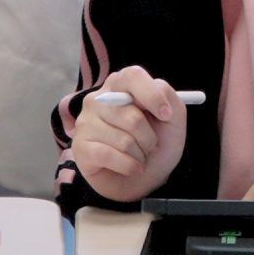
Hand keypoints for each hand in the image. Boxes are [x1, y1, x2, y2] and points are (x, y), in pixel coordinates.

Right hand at [70, 65, 191, 203]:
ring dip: (139, 154)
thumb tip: (159, 97)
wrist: (146, 177)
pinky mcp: (80, 147)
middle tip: (149, 145)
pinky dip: (128, 166)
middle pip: (132, 116)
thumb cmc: (158, 142)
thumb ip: (168, 97)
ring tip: (137, 155)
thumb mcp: (173, 117)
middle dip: (149, 138)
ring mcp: (85, 122)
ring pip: (123, 140)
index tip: (166, 115)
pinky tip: (130, 167)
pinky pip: (108, 156)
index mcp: (120, 84)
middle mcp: (98, 99)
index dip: (152, 95)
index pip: (132, 76)